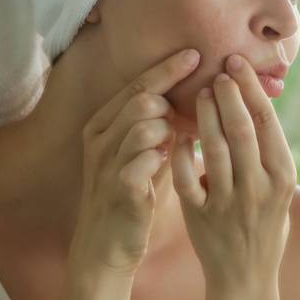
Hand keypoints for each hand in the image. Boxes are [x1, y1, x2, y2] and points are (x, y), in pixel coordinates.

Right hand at [69, 48, 200, 274]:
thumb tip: (199, 100)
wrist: (106, 246)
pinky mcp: (117, 188)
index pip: (139, 84)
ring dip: (170, 130)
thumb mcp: (145, 154)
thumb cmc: (133, 196)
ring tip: (179, 142)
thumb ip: (163, 128)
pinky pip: (142, 160)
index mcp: (105, 124)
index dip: (168, 68)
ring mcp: (106, 163)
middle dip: (172, 101)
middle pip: (141, 99)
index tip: (197, 54)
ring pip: (143, 124)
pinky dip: (162, 157)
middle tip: (193, 114)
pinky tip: (171, 163)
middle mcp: (100, 138)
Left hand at [171, 55, 297, 292]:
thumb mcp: (282, 191)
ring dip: (205, 116)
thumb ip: (271, 154)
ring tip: (199, 93)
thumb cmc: (266, 227)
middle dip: (228, 95)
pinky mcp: (200, 216)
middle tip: (218, 71)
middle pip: (241, 130)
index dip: (250, 91)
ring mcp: (228, 203)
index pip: (266, 124)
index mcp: (282, 178)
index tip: (237, 66)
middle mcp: (258, 188)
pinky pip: (186, 177)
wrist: (246, 279)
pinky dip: (181, 152)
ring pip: (213, 149)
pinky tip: (178, 132)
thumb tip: (257, 105)